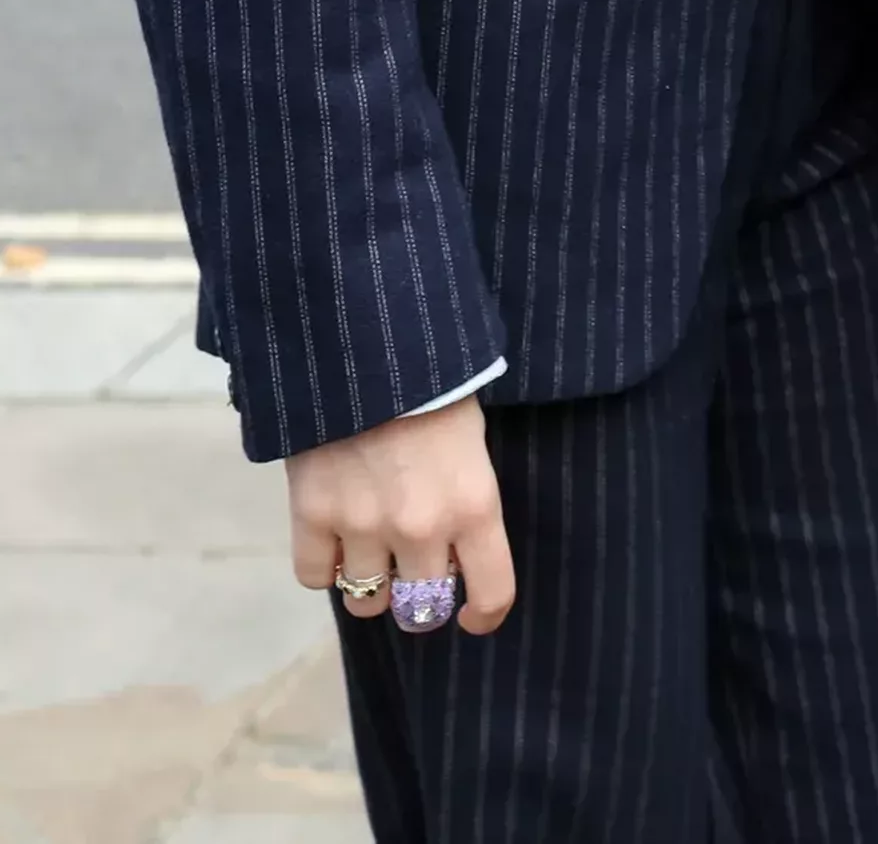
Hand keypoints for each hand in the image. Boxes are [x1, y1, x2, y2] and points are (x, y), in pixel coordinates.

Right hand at [287, 393, 514, 634]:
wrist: (370, 336)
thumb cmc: (436, 379)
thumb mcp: (472, 437)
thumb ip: (467, 498)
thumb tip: (455, 548)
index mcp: (475, 505)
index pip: (492, 592)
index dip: (484, 613)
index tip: (473, 614)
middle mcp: (421, 527)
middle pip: (421, 609)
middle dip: (420, 598)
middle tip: (413, 572)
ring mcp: (363, 524)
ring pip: (367, 600)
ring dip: (371, 582)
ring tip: (371, 548)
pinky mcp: (312, 513)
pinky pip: (314, 576)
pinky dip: (324, 564)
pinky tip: (333, 536)